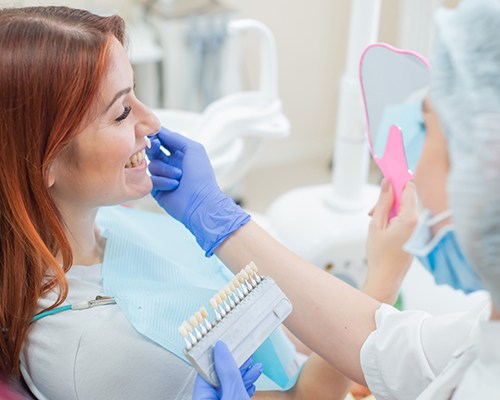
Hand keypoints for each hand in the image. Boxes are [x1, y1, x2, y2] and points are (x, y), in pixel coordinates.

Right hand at [146, 128, 249, 255]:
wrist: (200, 202)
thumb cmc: (201, 175)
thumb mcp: (193, 149)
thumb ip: (175, 137)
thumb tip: (159, 130)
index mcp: (181, 154)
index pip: (164, 140)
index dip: (157, 136)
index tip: (152, 134)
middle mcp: (171, 164)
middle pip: (153, 151)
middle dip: (154, 149)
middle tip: (157, 149)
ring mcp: (163, 177)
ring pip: (152, 165)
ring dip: (165, 169)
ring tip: (179, 178)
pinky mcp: (157, 190)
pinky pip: (151, 179)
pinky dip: (163, 182)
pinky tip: (174, 187)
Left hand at [192, 341, 262, 399]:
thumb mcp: (233, 393)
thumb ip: (227, 372)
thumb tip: (221, 348)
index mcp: (202, 397)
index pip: (205, 370)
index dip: (216, 354)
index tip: (226, 341)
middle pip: (219, 376)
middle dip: (234, 363)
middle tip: (244, 350)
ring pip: (230, 385)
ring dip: (244, 374)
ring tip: (254, 363)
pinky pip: (236, 394)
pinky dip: (245, 386)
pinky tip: (253, 380)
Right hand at [363, 179, 417, 303]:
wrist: (386, 278)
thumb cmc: (380, 255)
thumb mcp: (376, 224)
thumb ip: (382, 201)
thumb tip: (387, 183)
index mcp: (411, 218)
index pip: (408, 188)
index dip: (397, 179)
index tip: (388, 173)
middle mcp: (419, 222)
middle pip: (407, 197)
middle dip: (390, 198)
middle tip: (373, 210)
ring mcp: (420, 228)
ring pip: (406, 208)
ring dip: (391, 209)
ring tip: (375, 221)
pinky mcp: (417, 234)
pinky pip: (408, 218)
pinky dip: (395, 218)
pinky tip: (383, 227)